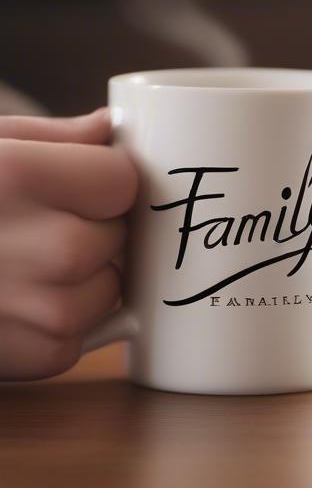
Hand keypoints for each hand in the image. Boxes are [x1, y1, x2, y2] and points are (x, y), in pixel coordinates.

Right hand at [0, 110, 136, 379]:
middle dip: (93, 230)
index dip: (104, 182)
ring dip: (82, 279)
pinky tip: (8, 303)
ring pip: (110, 288)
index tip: (77, 185)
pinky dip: (56, 322)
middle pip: (119, 236)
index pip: (124, 181)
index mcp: (22, 179)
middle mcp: (44, 248)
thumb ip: (54, 138)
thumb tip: (115, 128)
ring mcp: (40, 309)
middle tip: (37, 228)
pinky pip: (81, 335)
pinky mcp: (34, 359)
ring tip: (19, 266)